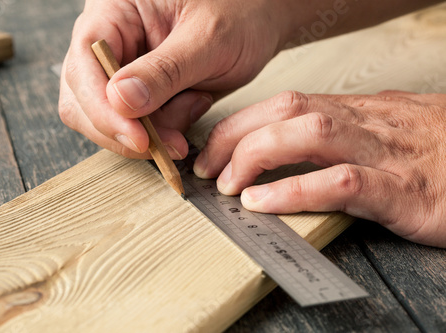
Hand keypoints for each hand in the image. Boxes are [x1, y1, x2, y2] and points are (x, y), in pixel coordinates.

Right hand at [58, 0, 284, 158]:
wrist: (261, 18)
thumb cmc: (240, 10)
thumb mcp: (208, 39)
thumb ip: (164, 71)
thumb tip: (120, 102)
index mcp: (115, 11)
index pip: (85, 64)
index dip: (103, 109)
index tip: (139, 138)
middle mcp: (111, 42)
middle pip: (85, 100)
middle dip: (128, 130)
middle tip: (171, 142)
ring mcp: (125, 70)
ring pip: (113, 121)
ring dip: (155, 130)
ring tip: (196, 102)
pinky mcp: (142, 92)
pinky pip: (138, 125)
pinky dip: (166, 130)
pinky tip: (194, 104)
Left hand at [194, 91, 445, 247]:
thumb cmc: (445, 152)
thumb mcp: (389, 131)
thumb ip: (345, 133)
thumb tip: (295, 141)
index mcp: (360, 112)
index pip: (286, 103)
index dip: (242, 123)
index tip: (215, 148)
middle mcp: (367, 124)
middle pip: (287, 111)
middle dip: (237, 136)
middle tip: (209, 168)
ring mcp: (386, 155)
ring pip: (308, 134)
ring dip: (257, 156)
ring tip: (228, 184)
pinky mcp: (404, 191)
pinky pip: (340, 183)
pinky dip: (295, 192)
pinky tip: (264, 204)